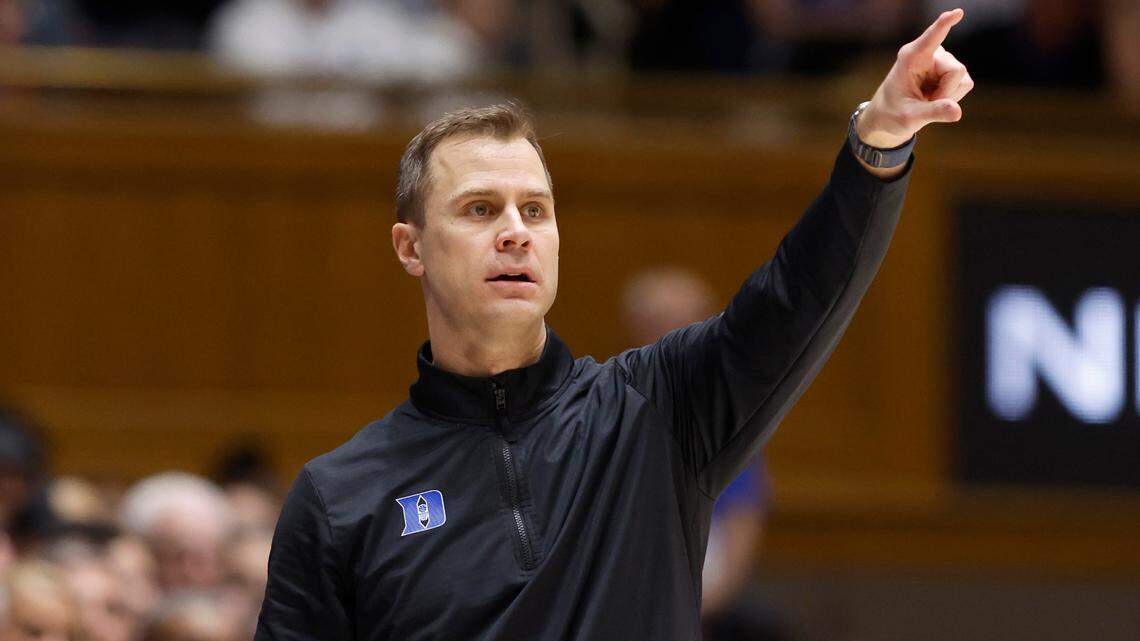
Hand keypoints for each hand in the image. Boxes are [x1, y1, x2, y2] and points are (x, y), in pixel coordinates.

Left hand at [858, 8, 974, 148]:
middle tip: (924, 101)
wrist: (890, 116)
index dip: (945, 24)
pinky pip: (966, 83)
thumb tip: (957, 112)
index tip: (957, 13)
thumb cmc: (892, 113)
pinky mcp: (951, 69)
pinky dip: (953, 96)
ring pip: (962, 78)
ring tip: (927, 99)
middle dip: (945, 92)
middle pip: (955, 70)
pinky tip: (936, 97)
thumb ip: (933, 112)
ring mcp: (942, 60)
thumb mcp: (909, 117)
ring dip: (947, 95)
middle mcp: (929, 53)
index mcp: (911, 57)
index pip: (931, 38)